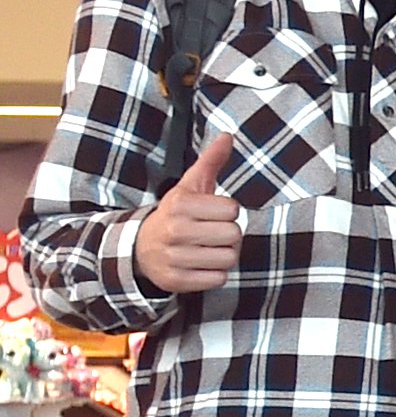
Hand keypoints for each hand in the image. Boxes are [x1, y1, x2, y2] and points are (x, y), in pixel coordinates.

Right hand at [138, 133, 242, 293]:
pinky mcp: (175, 281)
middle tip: (210, 233)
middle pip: (234, 235)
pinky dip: (215, 274)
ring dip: (224, 255)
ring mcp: (172, 257)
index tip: (212, 213)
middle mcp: (173, 229)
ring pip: (229, 258)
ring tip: (206, 248)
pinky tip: (200, 264)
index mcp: (179, 204)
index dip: (228, 212)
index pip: (232, 210)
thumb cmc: (176, 214)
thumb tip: (228, 135)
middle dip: (228, 235)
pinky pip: (218, 279)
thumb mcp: (189, 186)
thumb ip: (210, 161)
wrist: (140, 247)